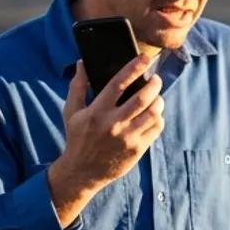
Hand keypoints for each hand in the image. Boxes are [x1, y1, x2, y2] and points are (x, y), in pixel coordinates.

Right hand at [46, 56, 164, 226]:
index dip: (133, 69)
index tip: (145, 58)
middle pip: (142, 98)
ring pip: (153, 113)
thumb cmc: (77, 138)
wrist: (82, 171)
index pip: (118, 84)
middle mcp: (113, 124)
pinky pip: (156, 128)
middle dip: (154, 84)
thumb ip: (77, 87)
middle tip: (156, 79)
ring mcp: (127, 138)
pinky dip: (158, 118)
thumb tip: (82, 63)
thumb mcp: (71, 112)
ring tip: (156, 97)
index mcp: (96, 111)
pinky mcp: (137, 150)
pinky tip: (154, 114)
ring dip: (159, 101)